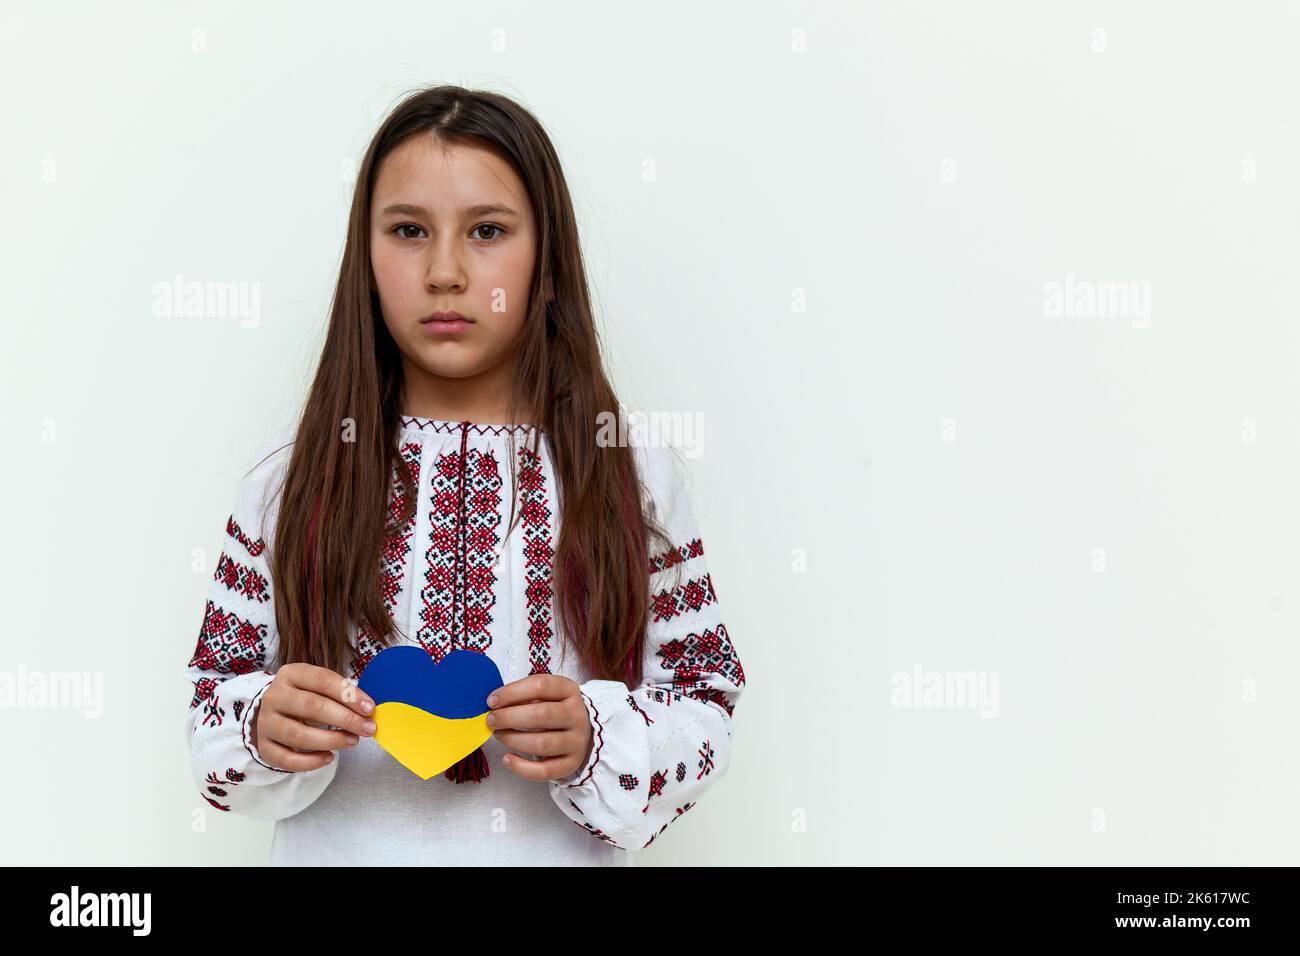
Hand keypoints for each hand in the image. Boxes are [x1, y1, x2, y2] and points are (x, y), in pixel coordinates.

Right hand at [251, 663, 376, 771]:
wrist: (274, 711)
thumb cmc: (306, 697)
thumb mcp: (320, 687)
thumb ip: (341, 695)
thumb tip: (368, 711)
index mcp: (291, 674)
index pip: (322, 680)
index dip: (348, 695)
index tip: (370, 708)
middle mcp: (274, 696)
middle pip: (312, 707)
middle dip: (345, 719)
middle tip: (368, 729)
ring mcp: (266, 722)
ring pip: (298, 735)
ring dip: (331, 740)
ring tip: (353, 741)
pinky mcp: (264, 746)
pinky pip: (286, 759)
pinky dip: (310, 762)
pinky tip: (329, 758)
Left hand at [485, 674, 592, 780]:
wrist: (582, 732)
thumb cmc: (555, 710)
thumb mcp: (546, 695)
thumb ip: (523, 696)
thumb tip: (494, 703)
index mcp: (569, 691)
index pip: (540, 686)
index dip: (512, 692)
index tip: (491, 701)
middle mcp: (576, 715)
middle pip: (541, 715)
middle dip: (509, 717)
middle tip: (491, 720)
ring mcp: (576, 741)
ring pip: (542, 744)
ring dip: (513, 740)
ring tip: (499, 735)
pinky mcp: (570, 764)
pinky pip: (544, 771)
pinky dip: (521, 767)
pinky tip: (507, 758)